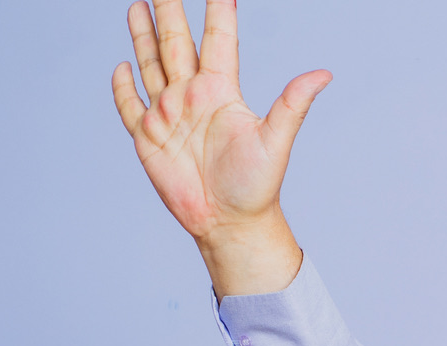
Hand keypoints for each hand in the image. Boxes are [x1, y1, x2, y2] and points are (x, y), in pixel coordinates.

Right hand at [110, 0, 330, 295]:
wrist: (230, 223)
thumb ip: (292, 104)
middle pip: (176, 41)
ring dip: (143, 35)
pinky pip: (130, 104)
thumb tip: (324, 74)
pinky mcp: (147, 136)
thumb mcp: (276, 141)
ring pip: (152, 64)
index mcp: (221, 91)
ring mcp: (168, 115)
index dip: (217, 9)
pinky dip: (123, 85)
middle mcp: (192, 96)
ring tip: (138, 5)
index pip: (218, 38)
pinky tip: (123, 64)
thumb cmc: (257, 186)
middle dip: (169, 11)